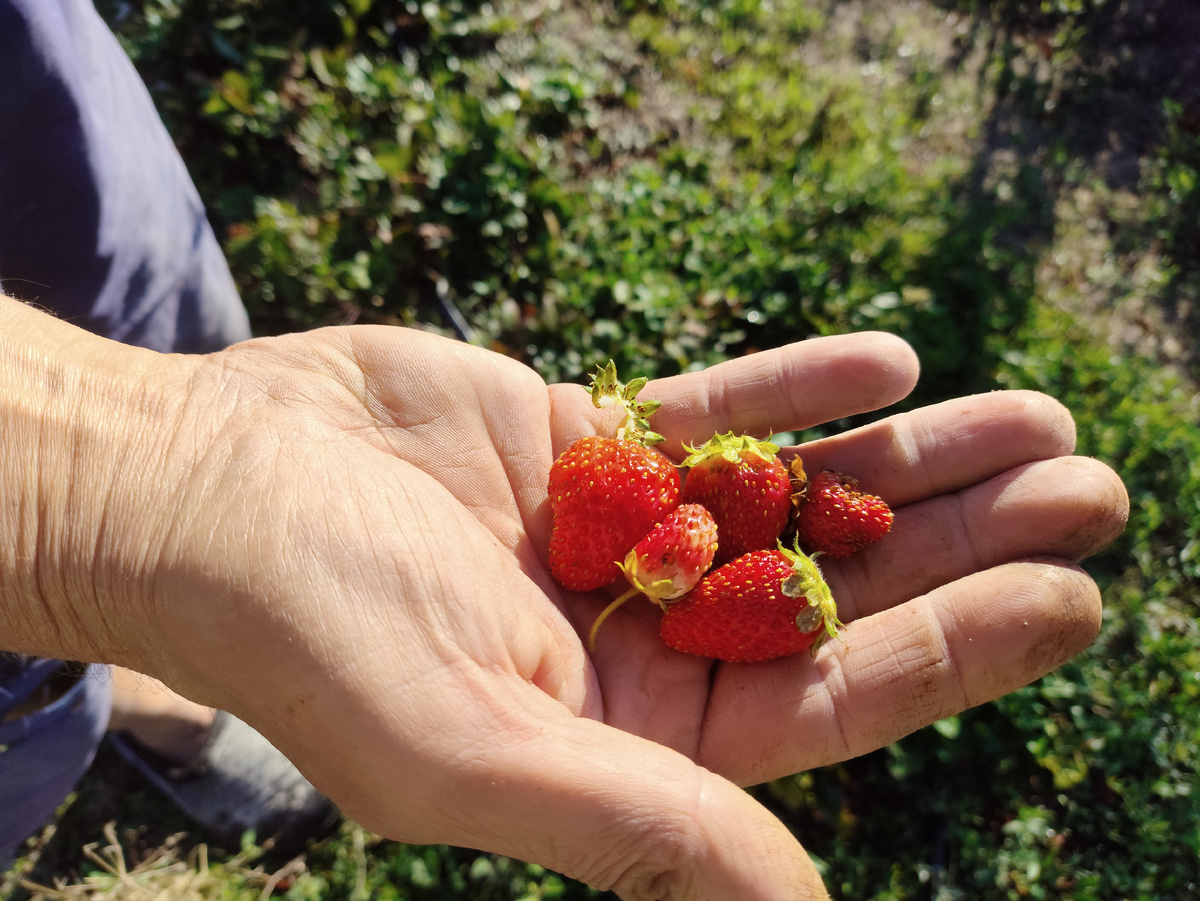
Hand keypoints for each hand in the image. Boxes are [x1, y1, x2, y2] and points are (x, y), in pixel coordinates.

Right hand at [1, 301, 1128, 899]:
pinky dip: (796, 386)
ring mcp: (615, 534)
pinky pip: (710, 410)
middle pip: (836, 591)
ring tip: (1034, 416)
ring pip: (792, 494)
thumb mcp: (463, 749)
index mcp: (625, 738)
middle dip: (963, 541)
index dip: (956, 649)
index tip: (1072, 592)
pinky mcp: (580, 439)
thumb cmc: (305, 628)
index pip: (826, 698)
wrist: (199, 489)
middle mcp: (636, 641)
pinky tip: (888, 357)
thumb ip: (631, 826)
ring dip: (909, 455)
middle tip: (1092, 484)